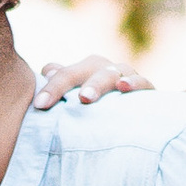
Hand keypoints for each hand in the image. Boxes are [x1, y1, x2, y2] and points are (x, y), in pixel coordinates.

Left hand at [33, 53, 151, 107]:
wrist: (137, 117)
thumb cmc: (100, 109)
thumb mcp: (79, 98)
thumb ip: (63, 84)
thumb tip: (47, 69)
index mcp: (85, 70)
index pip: (64, 74)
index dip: (51, 88)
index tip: (39, 106)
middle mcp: (104, 69)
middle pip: (85, 69)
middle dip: (70, 82)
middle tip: (56, 99)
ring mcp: (125, 76)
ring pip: (110, 74)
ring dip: (97, 84)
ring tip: (85, 98)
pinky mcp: (146, 89)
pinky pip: (142, 83)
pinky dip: (134, 83)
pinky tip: (124, 87)